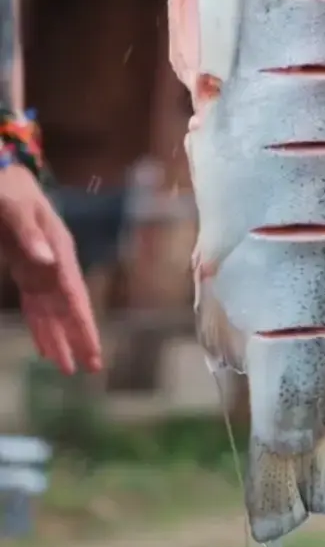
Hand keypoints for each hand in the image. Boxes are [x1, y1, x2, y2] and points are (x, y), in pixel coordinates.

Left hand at [0, 164, 101, 374]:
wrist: (4, 178)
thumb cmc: (11, 189)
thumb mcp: (16, 206)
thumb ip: (29, 233)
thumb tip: (47, 261)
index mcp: (59, 248)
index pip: (74, 294)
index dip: (83, 323)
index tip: (93, 349)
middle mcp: (55, 264)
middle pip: (70, 308)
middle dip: (80, 337)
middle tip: (92, 368)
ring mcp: (42, 270)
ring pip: (52, 312)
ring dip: (59, 339)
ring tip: (67, 368)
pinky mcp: (26, 272)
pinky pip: (35, 305)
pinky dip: (40, 327)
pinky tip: (45, 347)